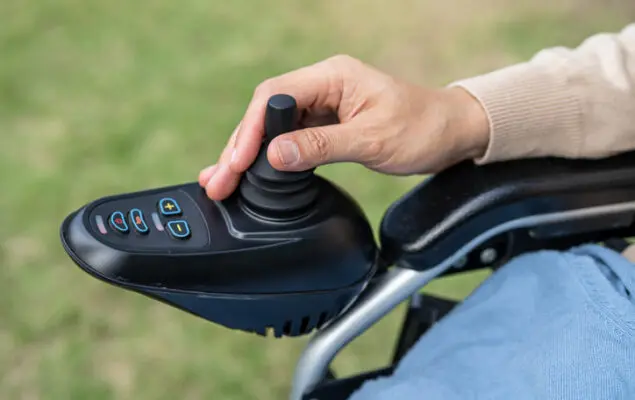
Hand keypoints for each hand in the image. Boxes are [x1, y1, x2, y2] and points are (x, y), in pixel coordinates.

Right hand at [199, 55, 489, 199]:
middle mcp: (323, 85)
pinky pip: (288, 138)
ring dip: (248, 155)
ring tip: (222, 182)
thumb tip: (274, 155)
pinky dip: (268, 158)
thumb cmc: (423, 129)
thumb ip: (321, 146)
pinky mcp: (326, 124)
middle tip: (218, 181)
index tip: (235, 163)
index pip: (274, 97)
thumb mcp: (372, 140)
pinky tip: (250, 174)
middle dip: (239, 147)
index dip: (250, 130)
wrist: (452, 133)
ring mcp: (323, 105)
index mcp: (333, 76)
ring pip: (273, 126)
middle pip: (265, 112)